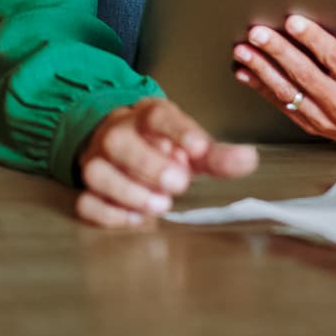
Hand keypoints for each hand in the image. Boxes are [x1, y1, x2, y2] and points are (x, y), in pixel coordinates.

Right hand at [74, 98, 257, 227]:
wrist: (121, 143)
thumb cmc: (161, 148)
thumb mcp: (191, 147)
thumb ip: (217, 156)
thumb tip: (249, 159)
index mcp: (147, 117)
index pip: (158, 116)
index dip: (178, 131)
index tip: (199, 149)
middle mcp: (116, 134)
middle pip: (119, 141)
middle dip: (148, 164)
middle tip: (179, 183)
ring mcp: (97, 161)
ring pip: (97, 172)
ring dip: (128, 191)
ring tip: (159, 205)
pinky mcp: (87, 189)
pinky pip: (86, 201)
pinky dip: (108, 213)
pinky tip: (135, 219)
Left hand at [232, 8, 335, 150]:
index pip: (333, 57)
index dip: (312, 38)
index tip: (293, 21)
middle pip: (304, 73)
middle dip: (278, 51)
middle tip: (257, 33)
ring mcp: (324, 117)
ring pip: (288, 91)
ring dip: (262, 70)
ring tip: (243, 51)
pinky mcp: (312, 125)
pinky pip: (282, 105)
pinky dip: (261, 89)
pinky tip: (245, 73)